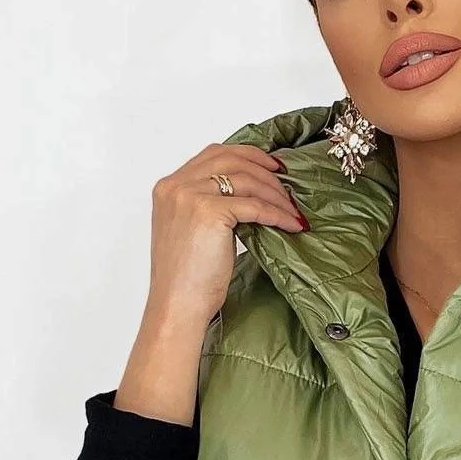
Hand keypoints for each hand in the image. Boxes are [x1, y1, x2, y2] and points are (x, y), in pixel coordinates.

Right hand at [149, 141, 308, 318]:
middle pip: (231, 158)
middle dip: (265, 169)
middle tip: (287, 184)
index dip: (247, 155)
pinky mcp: (209, 212)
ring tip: (291, 210)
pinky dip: (276, 213)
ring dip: (275, 193)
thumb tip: (250, 197)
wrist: (178, 305)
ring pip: (246, 179)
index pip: (213, 154)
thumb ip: (211, 206)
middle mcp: (177, 186)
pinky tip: (289, 223)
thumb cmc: (186, 279)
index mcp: (169, 188)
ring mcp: (191, 196)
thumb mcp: (193, 231)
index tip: (271, 166)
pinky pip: (254, 205)